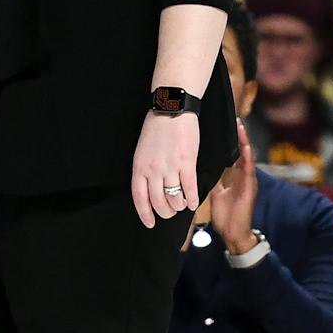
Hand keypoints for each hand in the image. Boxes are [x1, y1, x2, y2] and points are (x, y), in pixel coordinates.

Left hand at [132, 110, 200, 227]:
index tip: (150, 223)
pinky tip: (194, 203)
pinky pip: (189, 189)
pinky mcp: (187, 163)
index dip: (145, 214)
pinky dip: (192, 199)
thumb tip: (151, 189)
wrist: (172, 109)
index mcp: (139, 167)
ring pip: (174, 198)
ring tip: (182, 205)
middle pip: (158, 202)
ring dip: (179, 206)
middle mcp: (153, 170)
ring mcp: (170, 167)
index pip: (139, 198)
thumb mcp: (143, 151)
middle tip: (170, 213)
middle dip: (165, 212)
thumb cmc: (157, 128)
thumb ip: (145, 170)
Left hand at [209, 122, 258, 252]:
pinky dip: (247, 157)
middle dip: (240, 137)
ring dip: (244, 142)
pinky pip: (249, 169)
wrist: (233, 233)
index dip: (233, 142)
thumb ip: (214, 181)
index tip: (229, 128)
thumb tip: (202, 170)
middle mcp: (244, 177)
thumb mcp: (216, 194)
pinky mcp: (250, 187)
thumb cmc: (226, 216)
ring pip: (247, 157)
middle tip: (236, 120)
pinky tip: (245, 146)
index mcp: (237, 178)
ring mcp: (249, 181)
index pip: (235, 155)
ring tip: (241, 128)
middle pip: (242, 152)